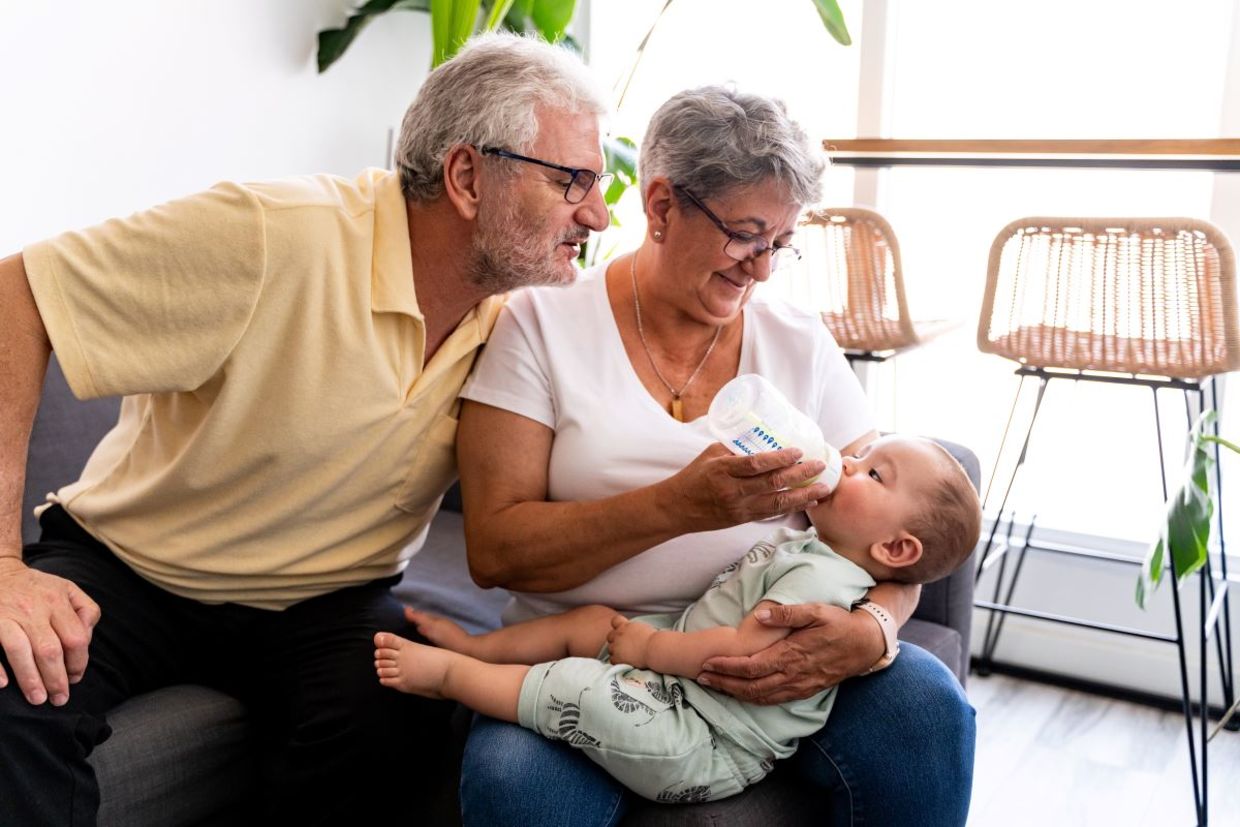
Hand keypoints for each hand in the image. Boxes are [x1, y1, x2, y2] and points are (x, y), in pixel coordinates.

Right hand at [0, 557, 99, 705]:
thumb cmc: (38, 587)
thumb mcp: (68, 589)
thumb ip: (86, 610)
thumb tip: (87, 639)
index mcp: (57, 601)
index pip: (75, 639)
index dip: (79, 662)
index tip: (76, 678)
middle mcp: (33, 609)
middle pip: (50, 650)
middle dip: (57, 679)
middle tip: (60, 699)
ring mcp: (7, 616)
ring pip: (20, 651)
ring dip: (30, 679)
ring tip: (38, 699)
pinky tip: (4, 684)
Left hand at [606, 615, 655, 669]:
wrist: (654, 648)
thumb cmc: (654, 639)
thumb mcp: (642, 628)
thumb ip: (634, 629)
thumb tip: (634, 633)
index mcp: (625, 625)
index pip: (615, 620)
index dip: (617, 625)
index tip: (622, 630)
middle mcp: (618, 634)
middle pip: (610, 636)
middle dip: (615, 640)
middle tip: (624, 646)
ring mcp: (616, 646)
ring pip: (610, 649)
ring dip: (616, 652)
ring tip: (626, 656)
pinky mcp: (617, 658)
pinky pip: (612, 660)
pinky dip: (617, 662)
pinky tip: (625, 662)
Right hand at [664, 444, 833, 532]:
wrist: (677, 508)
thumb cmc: (694, 476)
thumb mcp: (710, 454)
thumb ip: (735, 449)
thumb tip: (763, 438)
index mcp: (723, 470)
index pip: (756, 464)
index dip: (780, 458)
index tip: (798, 451)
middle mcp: (732, 490)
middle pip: (772, 483)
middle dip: (800, 474)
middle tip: (819, 465)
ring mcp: (739, 508)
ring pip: (777, 503)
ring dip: (803, 495)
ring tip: (823, 487)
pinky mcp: (742, 519)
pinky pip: (771, 513)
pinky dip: (792, 507)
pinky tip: (808, 501)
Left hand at [696, 603, 883, 704]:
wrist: (865, 645)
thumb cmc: (839, 624)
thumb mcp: (816, 611)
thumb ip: (786, 614)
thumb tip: (758, 615)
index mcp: (791, 655)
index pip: (751, 667)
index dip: (727, 668)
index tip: (707, 664)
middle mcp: (793, 675)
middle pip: (751, 687)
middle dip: (724, 683)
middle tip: (701, 677)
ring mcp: (799, 686)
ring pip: (761, 697)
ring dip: (735, 693)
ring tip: (715, 685)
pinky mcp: (805, 691)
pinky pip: (774, 700)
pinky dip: (754, 698)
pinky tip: (742, 693)